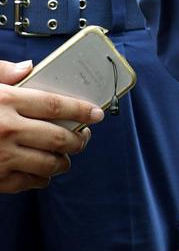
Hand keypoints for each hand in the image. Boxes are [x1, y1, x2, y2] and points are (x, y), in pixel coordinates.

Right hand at [0, 60, 102, 192]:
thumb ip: (3, 72)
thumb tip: (29, 68)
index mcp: (5, 101)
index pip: (56, 105)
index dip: (81, 110)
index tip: (97, 114)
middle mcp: (7, 130)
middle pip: (59, 138)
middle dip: (79, 139)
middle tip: (83, 138)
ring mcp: (1, 157)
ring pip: (49, 164)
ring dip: (64, 162)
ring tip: (66, 157)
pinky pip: (29, 183)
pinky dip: (42, 179)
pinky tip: (43, 174)